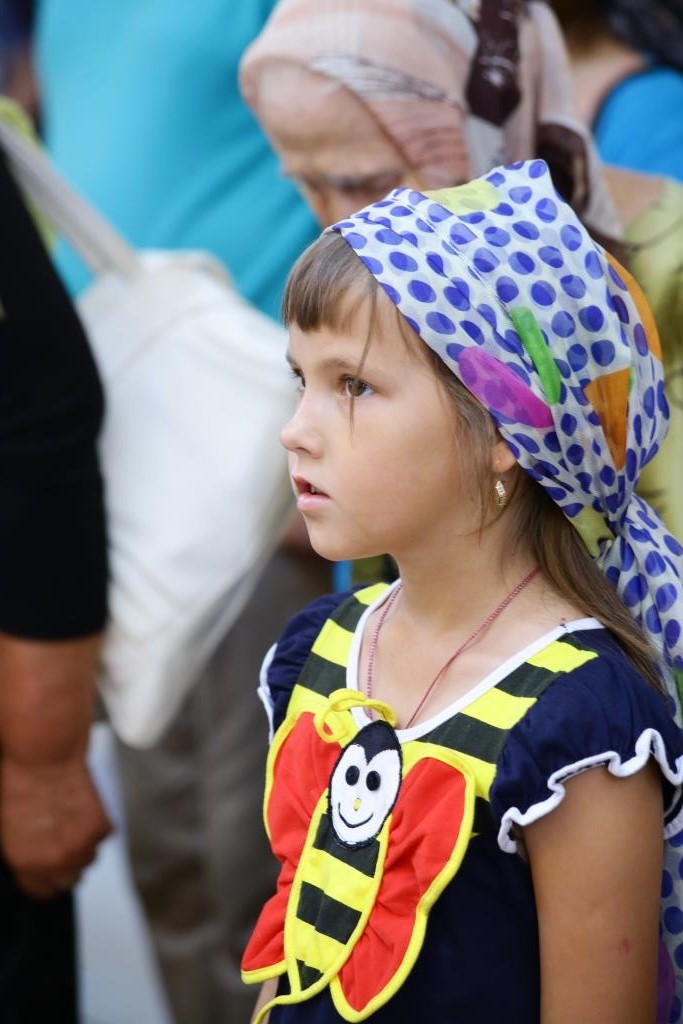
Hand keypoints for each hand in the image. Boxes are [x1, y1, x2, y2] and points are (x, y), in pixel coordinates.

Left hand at [1, 753, 110, 898]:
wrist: (43, 757)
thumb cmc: (21, 783)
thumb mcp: (11, 827)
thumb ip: (28, 852)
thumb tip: (41, 860)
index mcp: (25, 864)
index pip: (42, 890)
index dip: (48, 879)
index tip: (54, 868)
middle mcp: (53, 862)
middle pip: (70, 879)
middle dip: (68, 862)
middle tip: (66, 838)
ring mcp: (79, 847)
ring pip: (90, 858)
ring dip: (84, 843)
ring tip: (73, 817)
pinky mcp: (100, 829)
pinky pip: (104, 835)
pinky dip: (98, 822)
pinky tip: (83, 803)